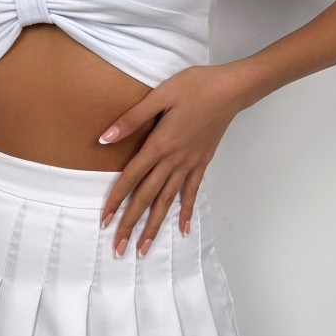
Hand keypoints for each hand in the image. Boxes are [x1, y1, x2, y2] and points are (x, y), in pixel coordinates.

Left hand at [97, 63, 256, 257]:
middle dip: (131, 224)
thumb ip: (131, 119)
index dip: (115, 200)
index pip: (131, 178)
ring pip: (168, 201)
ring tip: (144, 248)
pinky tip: (183, 229)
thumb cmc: (195, 86)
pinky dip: (186, 211)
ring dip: (155, 226)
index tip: (104, 221)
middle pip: (147, 197)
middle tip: (119, 249)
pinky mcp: (202, 162)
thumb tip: (104, 138)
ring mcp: (190, 163)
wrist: (231, 89)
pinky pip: (192, 191)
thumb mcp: (159, 96)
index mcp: (159, 144)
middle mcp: (174, 160)